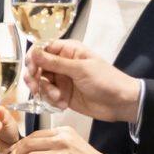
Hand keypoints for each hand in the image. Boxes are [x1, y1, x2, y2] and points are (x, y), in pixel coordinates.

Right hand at [26, 40, 140, 122]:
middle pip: (38, 67)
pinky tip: (63, 104)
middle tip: (35, 87)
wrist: (122, 103)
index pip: (43, 49)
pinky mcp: (64, 94)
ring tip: (58, 97)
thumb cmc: (108, 81)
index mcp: (69, 51)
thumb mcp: (80, 69)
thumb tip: (35, 53)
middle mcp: (63, 64)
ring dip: (46, 92)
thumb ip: (55, 62)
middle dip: (35, 78)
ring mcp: (63, 79)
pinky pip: (49, 96)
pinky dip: (52, 101)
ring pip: (42, 83)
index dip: (34, 58)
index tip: (32, 69)